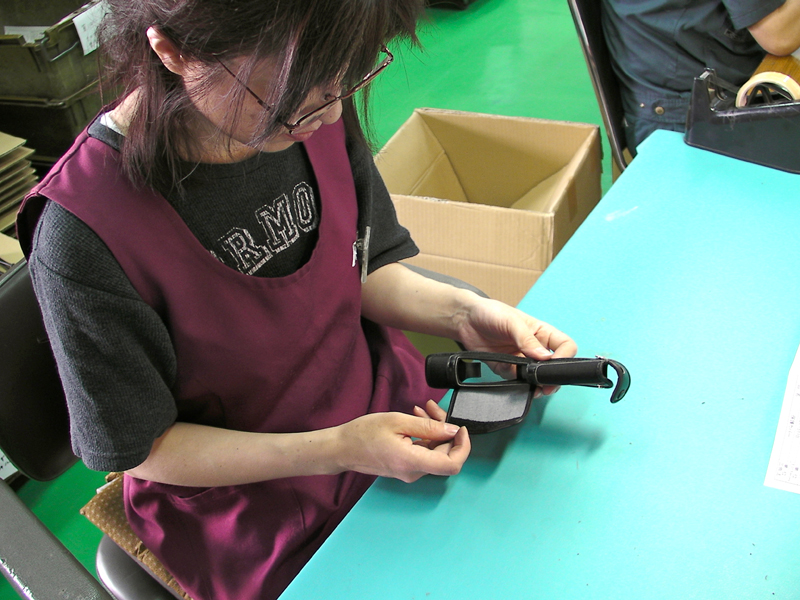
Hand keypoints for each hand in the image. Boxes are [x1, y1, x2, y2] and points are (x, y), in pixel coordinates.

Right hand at [337, 403, 470, 482]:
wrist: (341, 448)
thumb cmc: (364, 434)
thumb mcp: (398, 421)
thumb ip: (429, 427)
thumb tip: (452, 431)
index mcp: (412, 462)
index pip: (452, 464)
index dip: (463, 447)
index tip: (461, 428)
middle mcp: (413, 472)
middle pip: (445, 454)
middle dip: (446, 429)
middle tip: (433, 407)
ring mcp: (409, 472)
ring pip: (435, 452)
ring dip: (434, 430)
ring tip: (422, 409)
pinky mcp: (405, 468)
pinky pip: (424, 453)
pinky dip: (425, 436)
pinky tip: (416, 419)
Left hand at [456, 297, 577, 395]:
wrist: (464, 320)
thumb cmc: (490, 312)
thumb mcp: (511, 321)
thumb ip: (527, 339)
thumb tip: (544, 357)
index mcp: (541, 333)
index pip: (564, 345)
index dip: (565, 356)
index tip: (554, 364)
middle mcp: (534, 348)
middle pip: (553, 367)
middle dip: (551, 378)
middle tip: (546, 386)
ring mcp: (521, 360)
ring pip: (536, 378)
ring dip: (534, 384)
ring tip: (531, 386)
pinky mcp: (507, 368)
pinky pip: (516, 380)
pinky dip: (514, 381)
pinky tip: (508, 372)